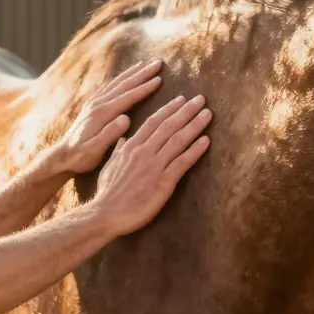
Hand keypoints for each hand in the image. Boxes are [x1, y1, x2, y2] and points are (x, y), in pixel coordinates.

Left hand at [46, 60, 164, 175]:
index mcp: (102, 114)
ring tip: (145, 64)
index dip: (145, 88)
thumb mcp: (94, 150)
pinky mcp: (91, 105)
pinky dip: (121, 79)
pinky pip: (109, 87)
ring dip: (132, 73)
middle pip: (124, 84)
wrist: (61, 156)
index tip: (160, 78)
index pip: (128, 97)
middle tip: (158, 63)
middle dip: (142, 73)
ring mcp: (93, 103)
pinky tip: (126, 76)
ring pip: (117, 83)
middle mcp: (97, 104)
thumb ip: (110, 134)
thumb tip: (126, 118)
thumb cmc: (80, 157)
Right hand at [91, 94, 212, 235]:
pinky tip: (206, 141)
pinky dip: (195, 150)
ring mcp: (154, 166)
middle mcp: (144, 152)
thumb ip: (119, 150)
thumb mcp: (110, 166)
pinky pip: (182, 162)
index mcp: (131, 147)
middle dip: (186, 111)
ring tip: (207, 114)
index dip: (169, 109)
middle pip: (168, 126)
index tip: (181, 100)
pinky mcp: (163, 182)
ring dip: (194, 125)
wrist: (105, 214)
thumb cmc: (108, 193)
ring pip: (177, 140)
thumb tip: (123, 138)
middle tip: (201, 99)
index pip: (153, 122)